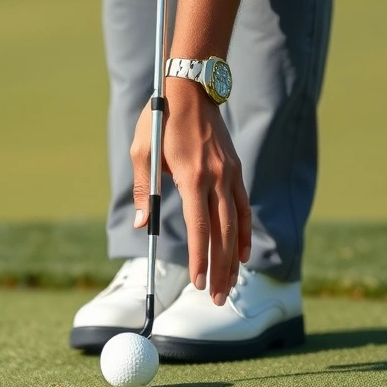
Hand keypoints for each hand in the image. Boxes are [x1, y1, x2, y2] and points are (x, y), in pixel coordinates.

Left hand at [131, 78, 251, 305]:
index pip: (199, 227)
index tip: (197, 283)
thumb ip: (145, 190)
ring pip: (236, 226)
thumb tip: (144, 226)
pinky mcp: (235, 171)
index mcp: (192, 176)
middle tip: (216, 297)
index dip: (199, 258)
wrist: (192, 88)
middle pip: (222, 234)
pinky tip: (241, 255)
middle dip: (220, 269)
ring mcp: (230, 175)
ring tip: (229, 285)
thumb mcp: (142, 152)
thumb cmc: (161, 118)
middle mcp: (217, 178)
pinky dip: (243, 234)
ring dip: (233, 259)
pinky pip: (243, 209)